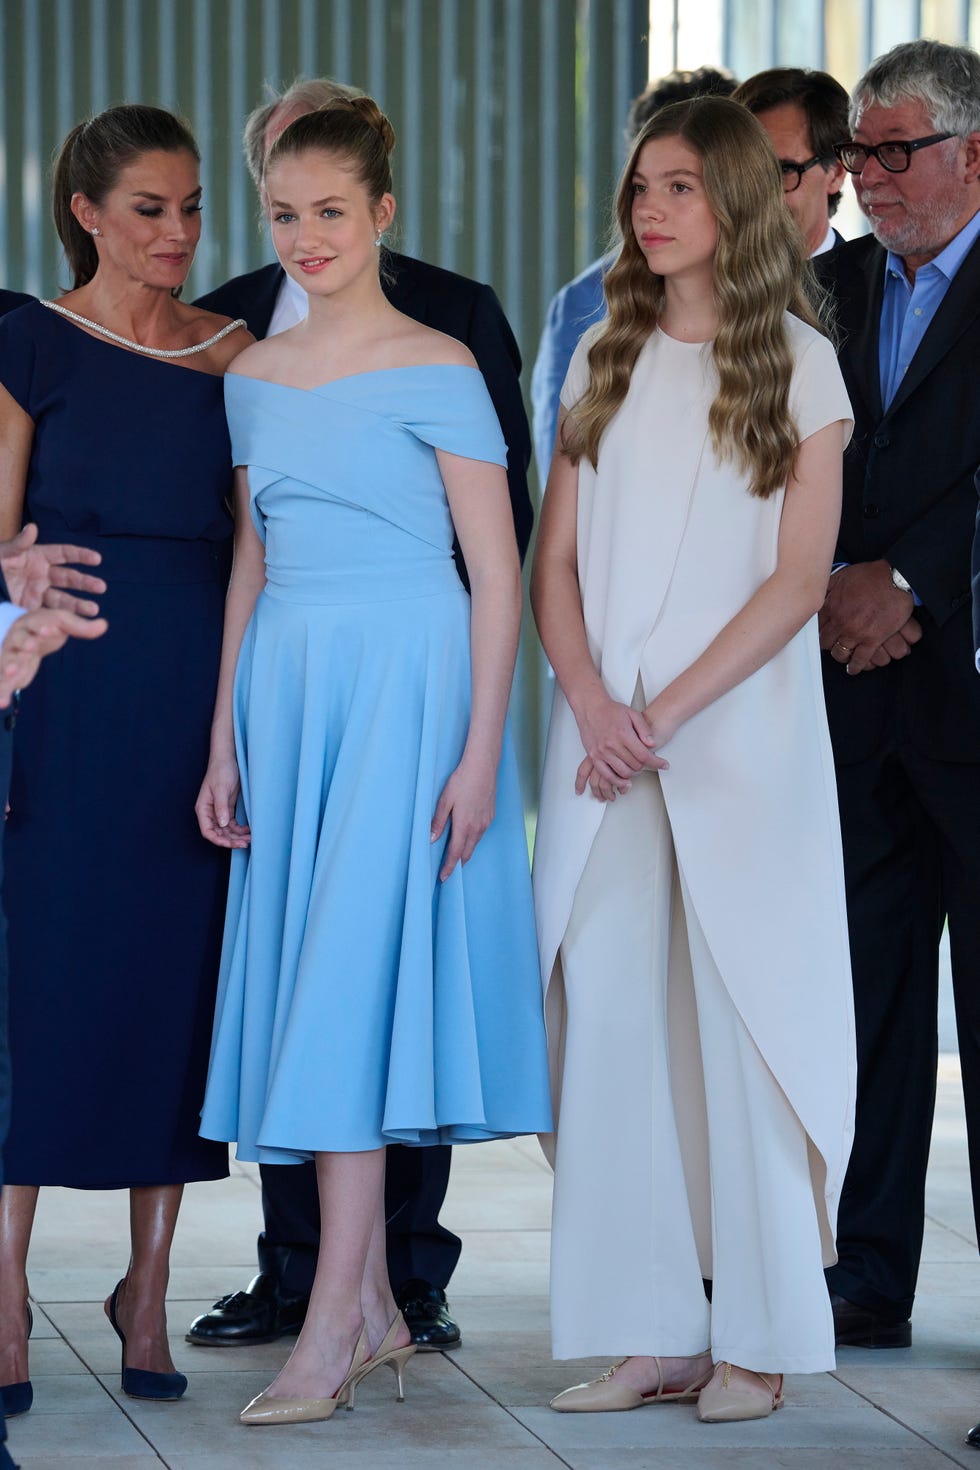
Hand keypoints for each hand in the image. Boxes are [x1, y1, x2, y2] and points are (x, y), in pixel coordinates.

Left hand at [0, 523, 105, 614]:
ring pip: (63, 598)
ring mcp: (38, 592)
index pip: (64, 554)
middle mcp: (42, 574)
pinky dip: (64, 617)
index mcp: (38, 556)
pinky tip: (77, 622)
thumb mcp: (2, 554)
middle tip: (100, 588)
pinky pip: (51, 613)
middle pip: (69, 578)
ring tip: (92, 610)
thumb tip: (33, 527)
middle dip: (85, 583)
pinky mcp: (33, 608)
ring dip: (79, 604)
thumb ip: (18, 543)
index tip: (96, 559)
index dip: (81, 555)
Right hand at [0, 606, 107, 706]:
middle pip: (19, 639)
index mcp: (32, 624)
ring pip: (7, 660)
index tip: (49, 630)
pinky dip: (2, 692)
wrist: (25, 638)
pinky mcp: (8, 673)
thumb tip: (104, 625)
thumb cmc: (46, 628)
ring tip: (11, 672)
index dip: (43, 627)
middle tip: (30, 647)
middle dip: (24, 642)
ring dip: (8, 666)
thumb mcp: (63, 624)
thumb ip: (82, 627)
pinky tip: (2, 703)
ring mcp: (11, 656)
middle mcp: (18, 639)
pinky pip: (2, 682)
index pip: (37, 623)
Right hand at [195, 754, 250, 847]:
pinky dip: (240, 829)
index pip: (208, 831)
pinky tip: (248, 830)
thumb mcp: (221, 788)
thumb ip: (221, 807)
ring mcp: (218, 811)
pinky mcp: (227, 809)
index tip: (231, 844)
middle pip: (219, 833)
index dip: (219, 840)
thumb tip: (222, 824)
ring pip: (226, 830)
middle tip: (245, 842)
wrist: (227, 759)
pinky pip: (232, 824)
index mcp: (203, 809)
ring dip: (237, 836)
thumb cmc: (221, 771)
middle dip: (231, 840)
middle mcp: (209, 813)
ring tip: (250, 838)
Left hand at [430, 754, 495, 880]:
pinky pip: (481, 834)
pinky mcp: (490, 816)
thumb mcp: (444, 801)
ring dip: (466, 852)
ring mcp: (486, 822)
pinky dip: (473, 840)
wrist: (482, 767)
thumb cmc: (462, 781)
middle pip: (467, 853)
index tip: (443, 878)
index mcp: (464, 826)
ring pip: (475, 844)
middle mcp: (477, 828)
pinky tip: (467, 837)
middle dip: (458, 864)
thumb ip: (438, 821)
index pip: (455, 854)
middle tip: (448, 871)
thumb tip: (431, 840)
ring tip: (456, 857)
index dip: (449, 868)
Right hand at [573, 689, 656, 796]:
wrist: (590, 707)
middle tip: (647, 763)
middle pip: (635, 765)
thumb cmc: (610, 710)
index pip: (644, 755)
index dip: (657, 762)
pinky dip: (616, 781)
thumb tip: (652, 744)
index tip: (664, 765)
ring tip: (636, 771)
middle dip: (644, 766)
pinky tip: (623, 782)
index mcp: (623, 734)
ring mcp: (602, 752)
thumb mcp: (632, 714)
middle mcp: (612, 745)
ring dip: (633, 775)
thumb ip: (644, 729)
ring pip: (622, 772)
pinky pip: (606, 775)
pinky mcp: (593, 757)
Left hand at [819, 561, 914, 674]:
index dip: (817, 632)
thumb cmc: (870, 575)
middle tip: (831, 645)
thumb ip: (828, 588)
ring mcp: (856, 632)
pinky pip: (860, 659)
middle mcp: (840, 622)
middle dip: (827, 645)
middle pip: (825, 642)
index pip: (816, 628)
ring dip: (840, 657)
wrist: (894, 579)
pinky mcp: (873, 639)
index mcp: (831, 607)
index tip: (821, 634)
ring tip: (842, 658)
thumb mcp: (841, 575)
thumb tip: (817, 594)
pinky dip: (855, 666)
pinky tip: (853, 668)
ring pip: (840, 653)